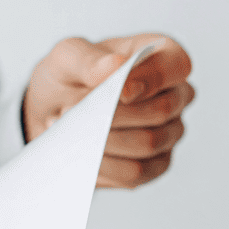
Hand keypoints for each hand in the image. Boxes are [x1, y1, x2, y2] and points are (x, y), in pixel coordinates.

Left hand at [22, 32, 194, 188]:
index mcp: (162, 56)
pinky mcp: (154, 165)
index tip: (120, 91)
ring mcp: (169, 133)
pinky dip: (104, 164)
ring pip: (148, 143)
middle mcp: (175, 95)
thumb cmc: (69, 79)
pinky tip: (83, 150)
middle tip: (72, 108)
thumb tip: (117, 65)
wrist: (51, 114)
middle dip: (114, 114)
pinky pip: (136, 172)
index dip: (152, 79)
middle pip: (162, 110)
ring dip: (104, 138)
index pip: (176, 65)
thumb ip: (89, 59)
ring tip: (72, 127)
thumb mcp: (66, 58)